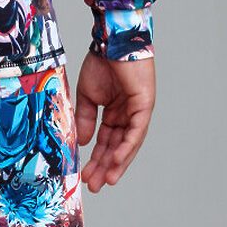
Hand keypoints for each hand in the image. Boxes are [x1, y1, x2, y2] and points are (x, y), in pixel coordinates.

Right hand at [74, 51, 155, 191]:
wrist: (111, 40)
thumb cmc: (101, 62)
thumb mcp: (88, 97)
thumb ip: (86, 120)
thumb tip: (82, 144)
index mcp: (115, 112)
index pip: (106, 142)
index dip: (96, 159)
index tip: (84, 176)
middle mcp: (128, 115)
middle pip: (117, 147)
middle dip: (105, 167)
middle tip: (94, 186)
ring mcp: (138, 111)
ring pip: (128, 144)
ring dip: (117, 163)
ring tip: (106, 180)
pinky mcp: (144, 105)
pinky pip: (136, 131)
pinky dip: (127, 147)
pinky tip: (118, 161)